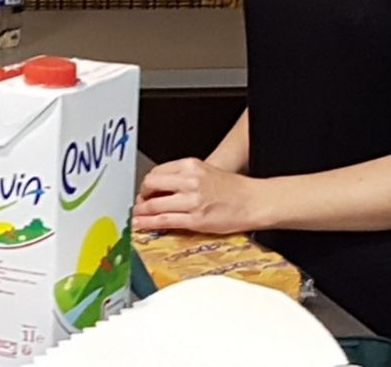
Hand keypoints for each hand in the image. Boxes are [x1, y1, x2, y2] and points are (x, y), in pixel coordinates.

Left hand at [133, 157, 267, 234]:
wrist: (254, 201)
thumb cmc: (234, 189)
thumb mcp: (207, 172)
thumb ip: (185, 177)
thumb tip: (163, 188)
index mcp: (191, 165)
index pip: (158, 171)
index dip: (148, 183)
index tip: (146, 191)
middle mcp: (190, 180)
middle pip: (152, 185)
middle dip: (142, 197)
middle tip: (140, 204)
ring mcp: (192, 200)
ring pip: (155, 205)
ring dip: (141, 212)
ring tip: (137, 217)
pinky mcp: (195, 219)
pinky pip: (165, 220)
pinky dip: (149, 223)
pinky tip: (142, 225)